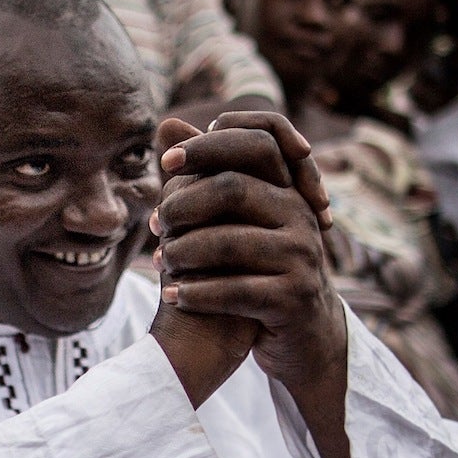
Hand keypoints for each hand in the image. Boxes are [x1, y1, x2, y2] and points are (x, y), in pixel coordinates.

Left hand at [152, 113, 345, 386]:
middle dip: (184, 204)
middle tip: (155, 222)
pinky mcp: (295, 298)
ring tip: (160, 262)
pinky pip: (236, 290)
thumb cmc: (258, 269)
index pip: (257, 141)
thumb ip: (203, 175)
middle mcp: (300, 215)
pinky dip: (197, 293)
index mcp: (288, 189)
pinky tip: (172, 296)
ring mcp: (302, 257)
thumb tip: (167, 123)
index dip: (209, 145)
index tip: (166, 163)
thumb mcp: (234, 220)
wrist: (301, 334)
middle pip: (234, 187)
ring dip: (184, 252)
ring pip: (230, 242)